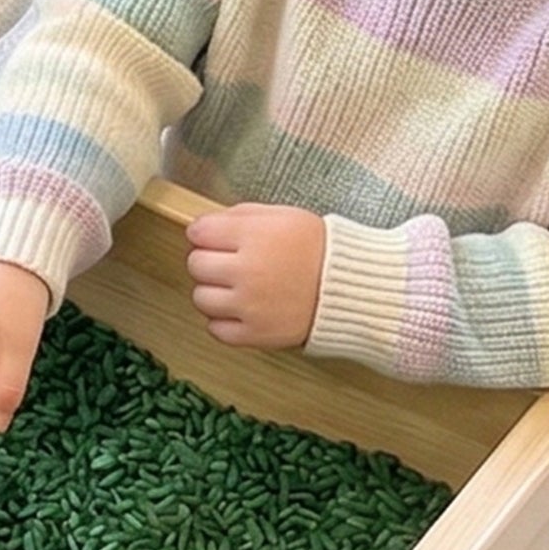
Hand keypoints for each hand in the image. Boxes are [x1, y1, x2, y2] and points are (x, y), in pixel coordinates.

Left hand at [185, 202, 324, 348]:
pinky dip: (225, 320)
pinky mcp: (256, 333)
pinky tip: (243, 309)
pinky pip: (215, 329)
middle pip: (196, 264)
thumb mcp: (284, 216)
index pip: (198, 232)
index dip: (206, 234)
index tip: (216, 238)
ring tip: (239, 287)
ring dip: (214, 292)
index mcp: (254, 236)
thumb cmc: (321, 249)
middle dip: (209, 261)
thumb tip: (203, 226)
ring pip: (200, 298)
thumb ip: (240, 216)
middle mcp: (248, 270)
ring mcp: (250, 305)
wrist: (353, 287)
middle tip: (230, 263)